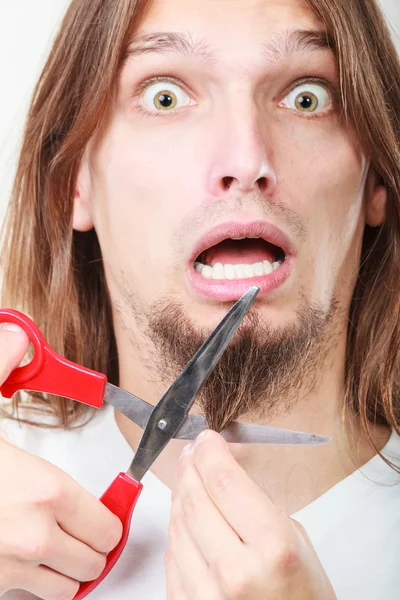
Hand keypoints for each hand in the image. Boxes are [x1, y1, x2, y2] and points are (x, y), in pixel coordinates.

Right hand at [0, 324, 121, 599]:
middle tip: (77, 524)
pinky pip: (33, 597)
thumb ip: (0, 368)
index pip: (108, 524)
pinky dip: (35, 582)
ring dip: (66, 567)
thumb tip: (15, 336)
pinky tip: (21, 555)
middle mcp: (36, 536)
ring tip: (53, 542)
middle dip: (89, 542)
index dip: (107, 516)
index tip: (102, 508)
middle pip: (94, 558)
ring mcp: (12, 569)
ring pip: (68, 586)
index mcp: (46, 491)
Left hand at [166, 430, 335, 599]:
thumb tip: (220, 468)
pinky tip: (187, 519)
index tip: (207, 439)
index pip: (224, 482)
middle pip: (194, 499)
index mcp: (272, 547)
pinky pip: (171, 557)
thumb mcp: (295, 539)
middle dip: (190, 467)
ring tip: (190, 482)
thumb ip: (255, 503)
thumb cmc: (303, 596)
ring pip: (176, 525)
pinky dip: (177, 531)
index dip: (210, 452)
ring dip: (180, 496)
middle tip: (193, 454)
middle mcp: (235, 571)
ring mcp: (206, 594)